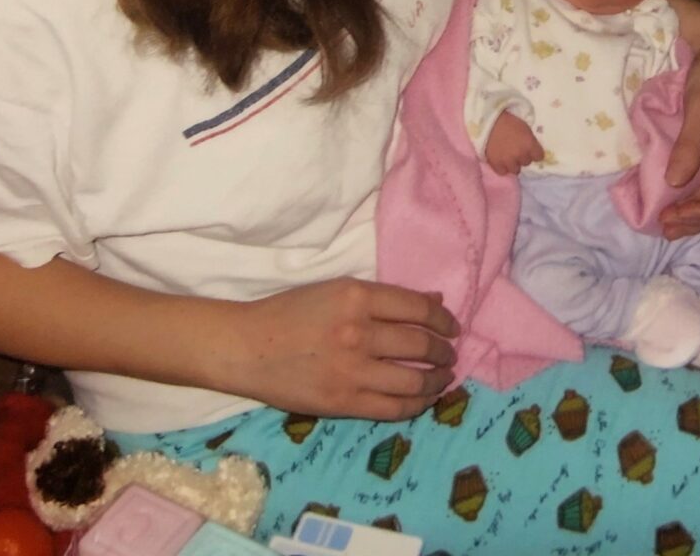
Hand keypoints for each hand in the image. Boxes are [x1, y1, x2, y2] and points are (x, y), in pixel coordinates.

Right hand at [232, 278, 458, 420]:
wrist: (247, 347)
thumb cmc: (289, 313)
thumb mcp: (336, 291)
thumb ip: (385, 297)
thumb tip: (435, 301)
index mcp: (356, 296)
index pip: (417, 308)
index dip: (443, 319)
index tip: (452, 327)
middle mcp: (358, 331)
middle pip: (420, 344)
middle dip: (444, 351)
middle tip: (450, 354)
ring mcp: (352, 370)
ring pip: (413, 380)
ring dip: (437, 380)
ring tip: (443, 377)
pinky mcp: (344, 403)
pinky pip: (394, 408)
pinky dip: (416, 404)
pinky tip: (423, 398)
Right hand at [485, 110, 542, 174]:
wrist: (488, 122)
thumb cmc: (508, 121)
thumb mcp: (524, 127)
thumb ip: (530, 140)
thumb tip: (532, 149)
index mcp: (530, 144)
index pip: (539, 157)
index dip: (534, 153)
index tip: (530, 150)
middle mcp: (521, 155)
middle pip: (526, 163)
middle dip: (522, 157)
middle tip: (516, 150)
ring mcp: (508, 161)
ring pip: (515, 170)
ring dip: (513, 164)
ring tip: (508, 157)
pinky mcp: (496, 164)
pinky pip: (503, 172)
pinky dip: (502, 167)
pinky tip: (500, 160)